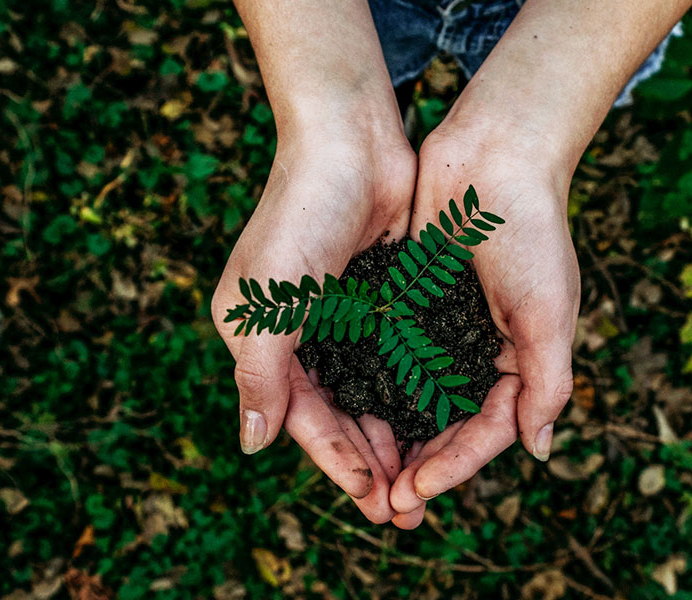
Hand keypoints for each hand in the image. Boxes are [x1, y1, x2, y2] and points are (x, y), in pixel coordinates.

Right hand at [211, 124, 415, 522]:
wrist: (351, 141)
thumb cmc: (299, 215)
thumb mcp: (268, 302)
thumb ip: (260, 375)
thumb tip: (252, 445)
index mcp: (262, 339)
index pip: (302, 416)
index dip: (336, 460)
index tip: (372, 498)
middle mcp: (301, 334)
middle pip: (339, 414)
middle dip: (370, 461)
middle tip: (406, 508)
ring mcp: (343, 317)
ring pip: (372, 393)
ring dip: (396, 435)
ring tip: (425, 479)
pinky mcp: (381, 299)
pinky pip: (398, 358)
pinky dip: (414, 392)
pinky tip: (439, 421)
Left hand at [388, 124, 580, 527]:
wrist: (495, 155)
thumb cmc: (531, 232)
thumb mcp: (549, 312)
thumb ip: (547, 382)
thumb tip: (539, 451)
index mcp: (519, 360)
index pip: (486, 430)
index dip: (454, 466)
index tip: (417, 491)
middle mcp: (478, 351)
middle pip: (446, 425)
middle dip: (419, 466)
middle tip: (386, 505)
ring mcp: (441, 328)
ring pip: (412, 398)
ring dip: (391, 437)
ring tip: (363, 475)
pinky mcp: (409, 301)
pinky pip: (388, 354)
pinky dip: (372, 385)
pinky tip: (346, 412)